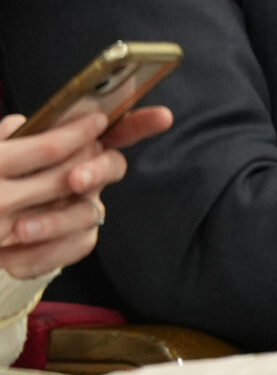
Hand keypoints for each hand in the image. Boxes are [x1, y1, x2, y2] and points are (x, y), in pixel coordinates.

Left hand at [0, 108, 152, 279]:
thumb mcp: (2, 155)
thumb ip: (13, 140)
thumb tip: (19, 126)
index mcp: (75, 148)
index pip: (115, 130)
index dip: (141, 123)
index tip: (164, 117)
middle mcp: (87, 177)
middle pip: (112, 167)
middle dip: (98, 170)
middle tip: (75, 179)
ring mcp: (83, 210)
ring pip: (88, 215)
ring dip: (55, 222)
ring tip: (20, 230)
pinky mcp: (73, 243)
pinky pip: (71, 250)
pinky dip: (39, 255)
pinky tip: (9, 257)